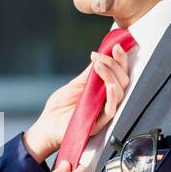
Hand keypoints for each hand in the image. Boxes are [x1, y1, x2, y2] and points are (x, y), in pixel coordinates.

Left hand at [23, 43, 131, 161]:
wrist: (47, 124)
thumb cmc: (60, 106)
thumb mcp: (75, 84)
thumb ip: (90, 73)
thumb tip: (101, 55)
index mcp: (103, 90)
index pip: (119, 74)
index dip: (120, 60)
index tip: (115, 47)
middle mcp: (107, 100)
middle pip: (123, 81)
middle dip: (114, 65)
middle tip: (98, 58)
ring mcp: (104, 112)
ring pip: (120, 93)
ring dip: (111, 76)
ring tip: (98, 66)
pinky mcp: (98, 123)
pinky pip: (111, 111)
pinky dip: (112, 97)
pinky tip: (109, 86)